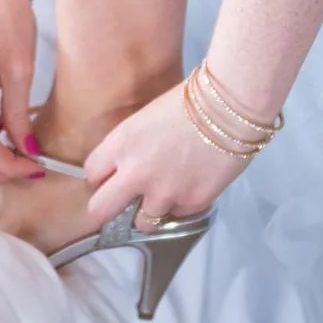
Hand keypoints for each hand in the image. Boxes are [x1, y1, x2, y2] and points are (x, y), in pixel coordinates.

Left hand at [82, 80, 252, 230]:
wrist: (230, 107)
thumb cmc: (188, 100)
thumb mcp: (145, 119)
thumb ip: (130, 147)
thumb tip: (126, 167)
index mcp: (120, 145)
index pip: (91, 174)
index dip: (101, 176)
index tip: (110, 177)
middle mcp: (135, 174)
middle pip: (101, 210)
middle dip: (108, 208)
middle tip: (120, 205)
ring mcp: (164, 193)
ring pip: (143, 222)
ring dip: (151, 210)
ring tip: (167, 192)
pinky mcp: (191, 203)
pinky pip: (177, 214)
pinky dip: (181, 204)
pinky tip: (192, 184)